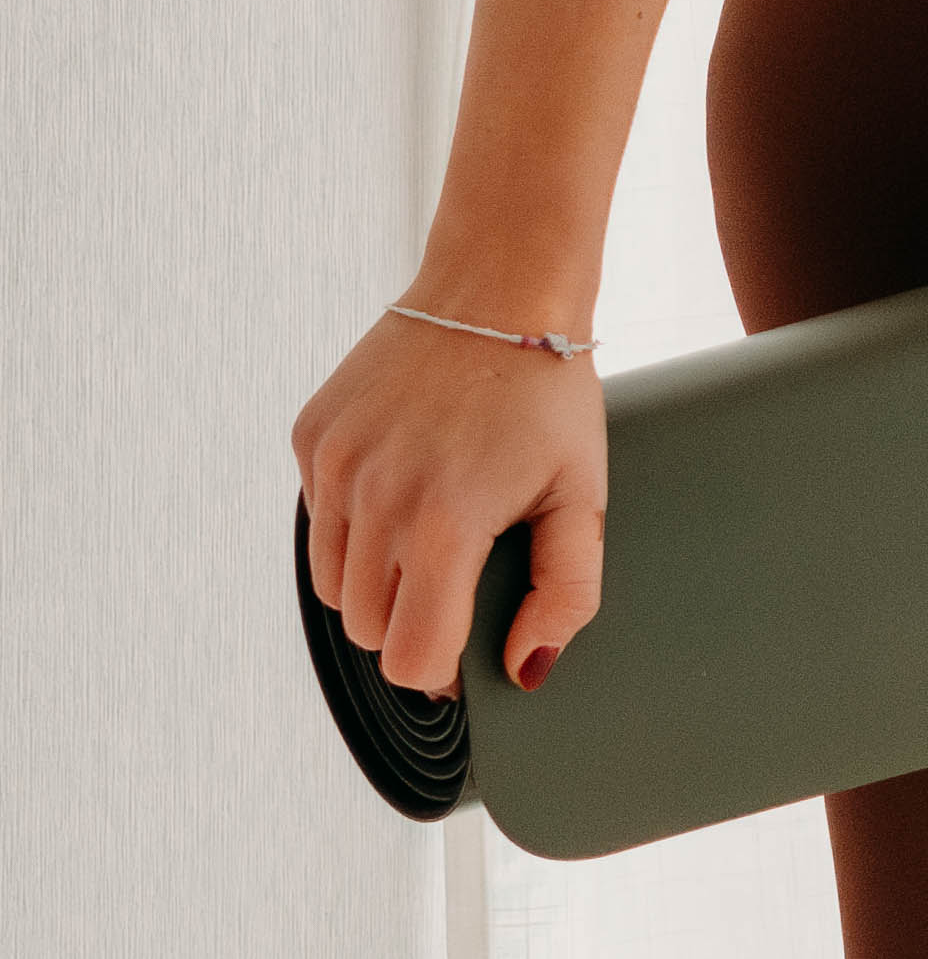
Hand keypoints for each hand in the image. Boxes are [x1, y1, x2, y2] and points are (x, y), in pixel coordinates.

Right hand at [289, 311, 609, 704]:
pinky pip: (318, 523)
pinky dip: (353, 527)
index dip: (442, 669)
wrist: (498, 289)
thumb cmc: (550, 396)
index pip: (410, 659)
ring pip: (332, 588)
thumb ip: (567, 593)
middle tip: (458, 583)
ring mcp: (334, 466)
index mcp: (443, 524)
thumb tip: (526, 667)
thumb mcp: (585, 497)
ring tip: (430, 536)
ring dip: (377, 582)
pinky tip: (404, 486)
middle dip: (413, 624)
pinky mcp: (311, 437)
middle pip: (369, 631)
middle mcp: (374, 498)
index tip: (465, 649)